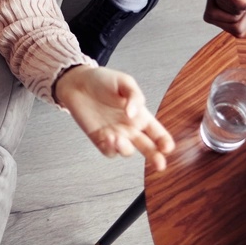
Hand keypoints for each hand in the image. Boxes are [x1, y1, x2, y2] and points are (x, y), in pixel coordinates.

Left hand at [54, 65, 174, 170]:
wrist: (78, 82)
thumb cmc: (103, 80)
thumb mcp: (124, 82)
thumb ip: (135, 96)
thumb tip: (134, 115)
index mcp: (140, 115)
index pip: (157, 132)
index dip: (165, 141)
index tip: (167, 147)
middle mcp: (130, 128)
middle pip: (148, 148)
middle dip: (155, 157)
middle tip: (159, 164)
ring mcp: (116, 135)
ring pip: (127, 151)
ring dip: (125, 148)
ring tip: (117, 137)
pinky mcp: (100, 140)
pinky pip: (109, 152)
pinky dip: (110, 149)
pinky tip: (107, 137)